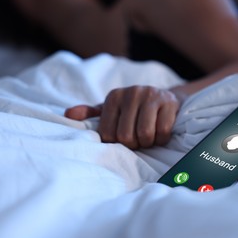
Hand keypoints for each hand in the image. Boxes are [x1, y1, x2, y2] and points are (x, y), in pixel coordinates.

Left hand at [65, 86, 181, 148]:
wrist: (165, 99)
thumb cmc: (134, 109)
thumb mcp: (112, 110)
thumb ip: (91, 114)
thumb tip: (68, 114)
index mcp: (114, 97)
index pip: (107, 134)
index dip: (117, 143)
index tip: (124, 139)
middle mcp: (131, 93)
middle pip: (126, 136)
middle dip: (134, 144)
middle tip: (138, 140)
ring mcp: (151, 95)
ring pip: (145, 135)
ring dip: (148, 143)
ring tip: (149, 138)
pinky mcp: (169, 102)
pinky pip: (162, 131)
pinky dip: (161, 139)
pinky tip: (160, 133)